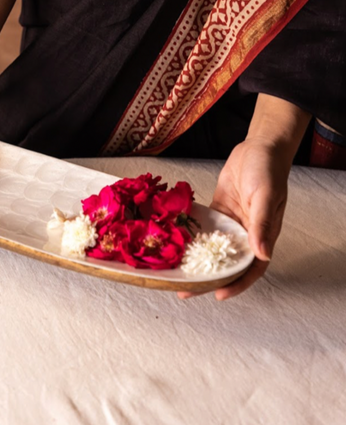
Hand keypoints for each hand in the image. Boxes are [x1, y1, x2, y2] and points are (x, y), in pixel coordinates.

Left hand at [177, 137, 289, 300]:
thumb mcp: (266, 197)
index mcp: (262, 235)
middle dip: (208, 278)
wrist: (258, 147)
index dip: (236, 284)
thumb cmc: (268, 171)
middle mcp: (245, 233)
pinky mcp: (218, 210)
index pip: (250, 268)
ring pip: (212, 248)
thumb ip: (262, 225)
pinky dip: (191, 236)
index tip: (218, 295)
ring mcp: (230, 222)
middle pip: (226, 262)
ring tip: (175, 272)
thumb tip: (262, 254)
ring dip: (196, 260)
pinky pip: (204, 228)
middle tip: (185, 290)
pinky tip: (174, 243)